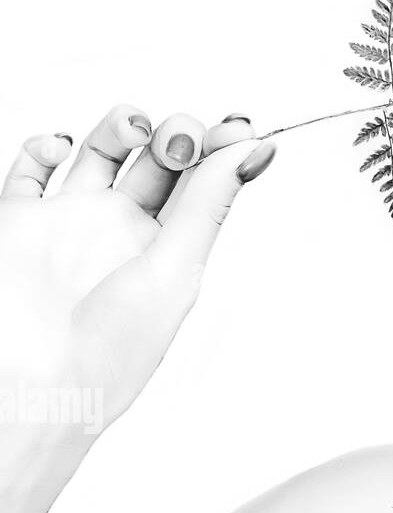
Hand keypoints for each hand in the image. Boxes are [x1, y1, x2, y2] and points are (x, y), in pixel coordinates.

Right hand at [0, 104, 274, 434]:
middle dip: (177, 132)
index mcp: (169, 248)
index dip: (221, 149)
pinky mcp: (20, 218)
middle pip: (160, 158)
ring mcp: (72, 220)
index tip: (238, 128)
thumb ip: (207, 206)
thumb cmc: (105, 353)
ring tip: (134, 130)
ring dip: (123, 124)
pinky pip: (32, 167)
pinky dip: (47, 144)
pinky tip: (64, 148)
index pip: (204, 182)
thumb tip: (251, 151)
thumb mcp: (174, 272)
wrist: (27, 388)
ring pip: (102, 150)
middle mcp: (123, 231)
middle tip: (179, 140)